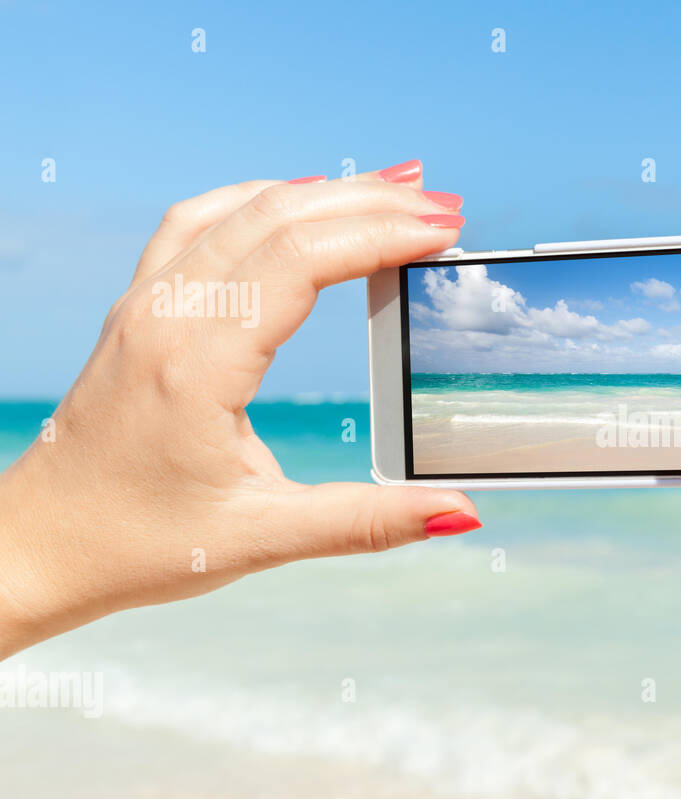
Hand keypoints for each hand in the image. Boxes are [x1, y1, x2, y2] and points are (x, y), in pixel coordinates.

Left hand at [0, 161, 478, 655]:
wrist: (41, 545)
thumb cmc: (139, 544)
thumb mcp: (263, 539)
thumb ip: (367, 522)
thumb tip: (457, 511)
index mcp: (196, 366)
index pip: (299, 260)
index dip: (380, 234)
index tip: (444, 230)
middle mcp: (164, 317)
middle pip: (277, 217)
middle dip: (369, 203)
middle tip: (444, 207)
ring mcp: (144, 305)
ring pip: (238, 208)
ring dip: (321, 192)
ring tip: (391, 189)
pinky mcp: (139, 309)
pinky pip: (199, 222)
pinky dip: (261, 199)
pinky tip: (300, 201)